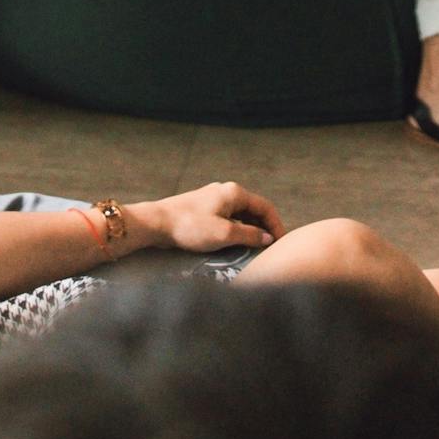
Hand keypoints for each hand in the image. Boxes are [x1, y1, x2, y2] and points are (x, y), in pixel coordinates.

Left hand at [127, 181, 282, 253]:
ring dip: (250, 229)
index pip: (265, 207)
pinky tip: (235, 241)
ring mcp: (213, 198)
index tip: (281, 243)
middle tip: (270, 247)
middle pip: (254, 209)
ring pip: (240, 213)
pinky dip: (236, 228)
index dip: (276, 225)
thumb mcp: (225, 234)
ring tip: (255, 247)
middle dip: (264, 227)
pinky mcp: (203, 208)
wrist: (156, 223)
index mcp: (234, 193)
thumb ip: (250, 235)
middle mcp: (226, 191)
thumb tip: (268, 238)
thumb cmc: (190, 227)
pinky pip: (227, 217)